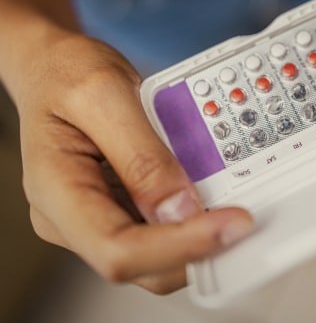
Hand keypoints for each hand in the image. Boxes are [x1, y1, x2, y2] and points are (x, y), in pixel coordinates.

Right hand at [16, 32, 252, 293]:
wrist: (57, 66)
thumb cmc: (66, 71)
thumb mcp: (103, 94)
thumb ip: (142, 154)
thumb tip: (180, 210)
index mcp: (57, 190)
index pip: (118, 249)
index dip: (180, 246)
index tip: (232, 223)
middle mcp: (73, 218)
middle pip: (143, 265)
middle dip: (199, 247)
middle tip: (242, 215)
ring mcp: (98, 216)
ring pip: (158, 254)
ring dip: (200, 232)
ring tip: (229, 195)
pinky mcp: (119, 209)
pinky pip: (161, 228)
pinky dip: (192, 215)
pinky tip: (210, 188)